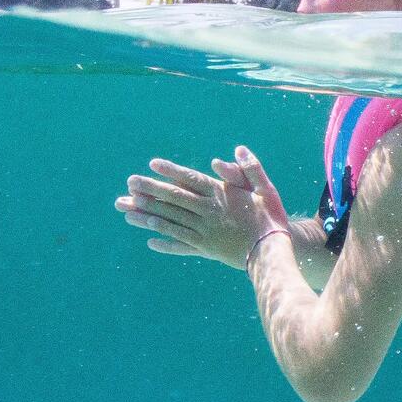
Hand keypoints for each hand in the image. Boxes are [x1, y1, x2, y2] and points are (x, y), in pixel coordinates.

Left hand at [114, 144, 285, 263]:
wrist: (273, 252)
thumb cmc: (271, 218)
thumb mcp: (266, 189)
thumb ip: (251, 169)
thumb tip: (238, 149)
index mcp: (221, 195)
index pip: (191, 179)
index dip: (171, 171)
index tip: (152, 164)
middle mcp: (208, 212)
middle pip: (174, 198)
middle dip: (150, 190)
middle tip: (130, 183)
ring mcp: (205, 231)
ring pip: (171, 221)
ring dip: (148, 214)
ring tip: (128, 210)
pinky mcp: (206, 249)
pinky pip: (181, 243)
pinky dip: (165, 241)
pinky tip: (149, 240)